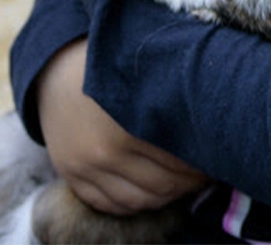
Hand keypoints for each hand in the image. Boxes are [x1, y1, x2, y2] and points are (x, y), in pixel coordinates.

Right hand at [35, 39, 206, 214]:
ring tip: (180, 182)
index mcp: (126, 126)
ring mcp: (84, 168)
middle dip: (188, 183)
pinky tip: (149, 189)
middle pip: (162, 186)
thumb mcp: (142, 77)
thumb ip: (172, 103)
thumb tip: (213, 128)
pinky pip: (109, 205)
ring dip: (165, 196)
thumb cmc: (109, 65)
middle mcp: (103, 153)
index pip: (178, 163)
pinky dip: (134, 203)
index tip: (214, 157)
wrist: (55, 66)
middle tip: (203, 173)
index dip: (201, 165)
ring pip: (139, 201)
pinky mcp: (70, 175)